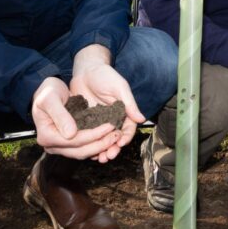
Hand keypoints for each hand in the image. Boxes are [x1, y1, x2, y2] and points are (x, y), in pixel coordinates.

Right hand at [31, 77, 122, 159]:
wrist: (46, 91)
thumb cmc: (47, 91)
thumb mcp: (50, 98)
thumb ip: (60, 115)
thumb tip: (71, 134)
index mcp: (47, 136)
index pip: (74, 141)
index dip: (94, 135)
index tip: (110, 126)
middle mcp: (52, 145)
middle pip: (80, 151)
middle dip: (101, 144)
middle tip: (117, 135)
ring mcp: (60, 146)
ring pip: (84, 153)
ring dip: (101, 147)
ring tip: (116, 137)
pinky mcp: (68, 143)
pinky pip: (84, 148)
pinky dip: (97, 145)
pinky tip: (109, 139)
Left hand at [68, 44, 144, 162]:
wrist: (86, 70)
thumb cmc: (105, 75)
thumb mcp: (119, 87)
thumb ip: (129, 103)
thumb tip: (142, 119)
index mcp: (123, 113)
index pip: (127, 129)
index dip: (125, 138)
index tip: (120, 143)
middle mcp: (112, 120)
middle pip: (114, 139)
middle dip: (113, 149)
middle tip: (108, 156)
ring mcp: (98, 123)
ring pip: (102, 141)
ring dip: (101, 151)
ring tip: (98, 158)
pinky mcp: (86, 123)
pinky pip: (88, 136)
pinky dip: (88, 145)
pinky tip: (86, 151)